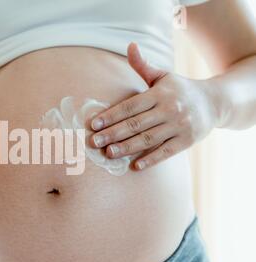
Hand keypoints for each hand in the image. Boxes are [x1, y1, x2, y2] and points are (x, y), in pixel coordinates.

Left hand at [90, 43, 218, 170]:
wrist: (216, 102)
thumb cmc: (181, 89)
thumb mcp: (163, 75)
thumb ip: (143, 65)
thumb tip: (130, 46)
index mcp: (160, 93)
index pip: (130, 106)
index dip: (111, 115)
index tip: (93, 124)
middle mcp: (169, 109)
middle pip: (136, 124)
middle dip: (113, 133)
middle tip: (94, 142)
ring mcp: (179, 126)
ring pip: (148, 139)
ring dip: (127, 148)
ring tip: (109, 153)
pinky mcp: (187, 141)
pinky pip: (166, 152)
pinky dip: (151, 160)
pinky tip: (135, 166)